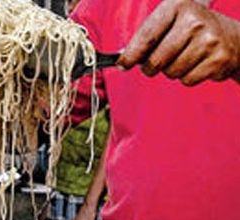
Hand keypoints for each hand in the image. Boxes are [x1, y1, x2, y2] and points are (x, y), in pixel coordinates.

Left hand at [119, 0, 239, 85]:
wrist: (233, 37)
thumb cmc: (191, 30)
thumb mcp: (170, 22)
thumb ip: (146, 38)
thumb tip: (121, 62)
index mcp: (178, 6)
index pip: (147, 36)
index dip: (131, 55)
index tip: (122, 65)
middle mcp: (195, 21)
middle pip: (156, 60)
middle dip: (150, 67)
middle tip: (154, 64)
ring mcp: (210, 39)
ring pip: (171, 72)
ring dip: (172, 71)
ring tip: (184, 57)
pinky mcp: (219, 59)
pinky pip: (187, 80)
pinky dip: (188, 77)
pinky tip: (197, 64)